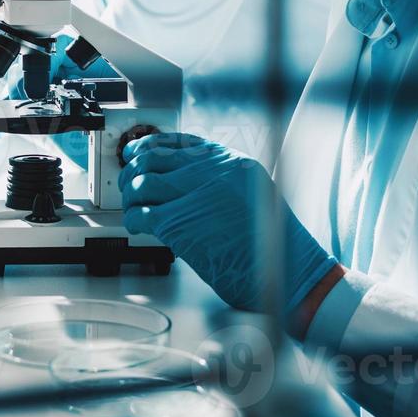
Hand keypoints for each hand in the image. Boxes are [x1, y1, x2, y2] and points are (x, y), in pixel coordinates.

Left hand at [120, 133, 337, 313]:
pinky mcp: (183, 223)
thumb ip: (217, 181)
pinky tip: (137, 226)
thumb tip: (176, 179)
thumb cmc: (273, 246)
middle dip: (133, 169)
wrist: (289, 274)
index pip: (179, 141)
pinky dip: (134, 219)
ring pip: (144, 182)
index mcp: (231, 162)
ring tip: (132, 208)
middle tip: (128, 183)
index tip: (137, 153)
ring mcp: (198, 194)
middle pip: (155, 157)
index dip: (150, 146)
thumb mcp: (251, 195)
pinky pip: (144, 213)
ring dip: (131, 196)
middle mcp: (214, 171)